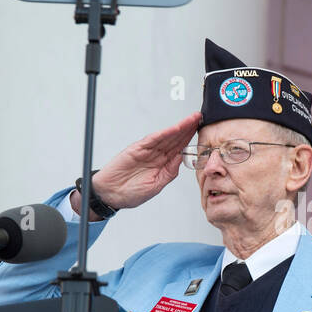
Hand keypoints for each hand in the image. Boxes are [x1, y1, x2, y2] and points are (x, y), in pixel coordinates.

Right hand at [71, 112, 200, 214]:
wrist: (110, 194)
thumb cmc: (130, 192)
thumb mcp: (156, 185)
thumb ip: (169, 172)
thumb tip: (182, 158)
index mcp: (162, 164)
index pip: (179, 148)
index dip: (190, 139)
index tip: (200, 131)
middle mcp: (156, 155)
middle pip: (175, 139)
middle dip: (188, 128)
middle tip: (199, 117)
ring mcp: (147, 151)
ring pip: (167, 136)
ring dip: (179, 127)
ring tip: (191, 119)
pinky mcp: (137, 149)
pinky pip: (153, 139)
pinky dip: (164, 133)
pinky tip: (175, 128)